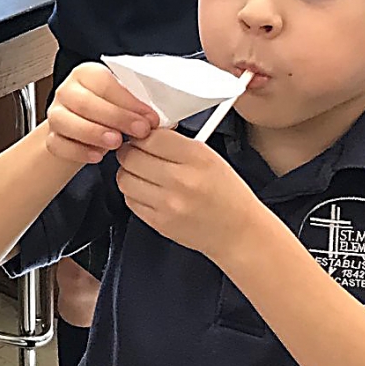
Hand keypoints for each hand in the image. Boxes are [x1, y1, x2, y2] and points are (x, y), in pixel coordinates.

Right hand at [43, 63, 158, 166]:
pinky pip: (58, 144)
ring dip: (93, 133)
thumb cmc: (112, 111)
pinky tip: (97, 155)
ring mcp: (56, 114)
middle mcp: (67, 91)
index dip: (128, 101)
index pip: (104, 83)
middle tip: (139, 132)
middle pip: (84, 102)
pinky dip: (77, 151)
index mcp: (87, 74)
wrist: (88, 127)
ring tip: (117, 144)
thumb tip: (157, 119)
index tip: (150, 119)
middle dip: (115, 118)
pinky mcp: (50, 137)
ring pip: (65, 122)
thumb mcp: (127, 101)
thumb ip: (138, 105)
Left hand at [115, 126, 264, 261]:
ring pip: (124, 178)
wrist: (240, 233)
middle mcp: (182, 180)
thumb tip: (145, 132)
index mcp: (197, 158)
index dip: (143, 136)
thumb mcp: (211, 158)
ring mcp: (168, 203)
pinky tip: (150, 193)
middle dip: (132, 153)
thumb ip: (176, 143)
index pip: (150, 137)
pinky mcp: (159, 222)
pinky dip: (135, 194)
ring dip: (130, 174)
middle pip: (130, 156)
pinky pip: (130, 200)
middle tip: (140, 156)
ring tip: (145, 175)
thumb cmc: (227, 195)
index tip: (143, 138)